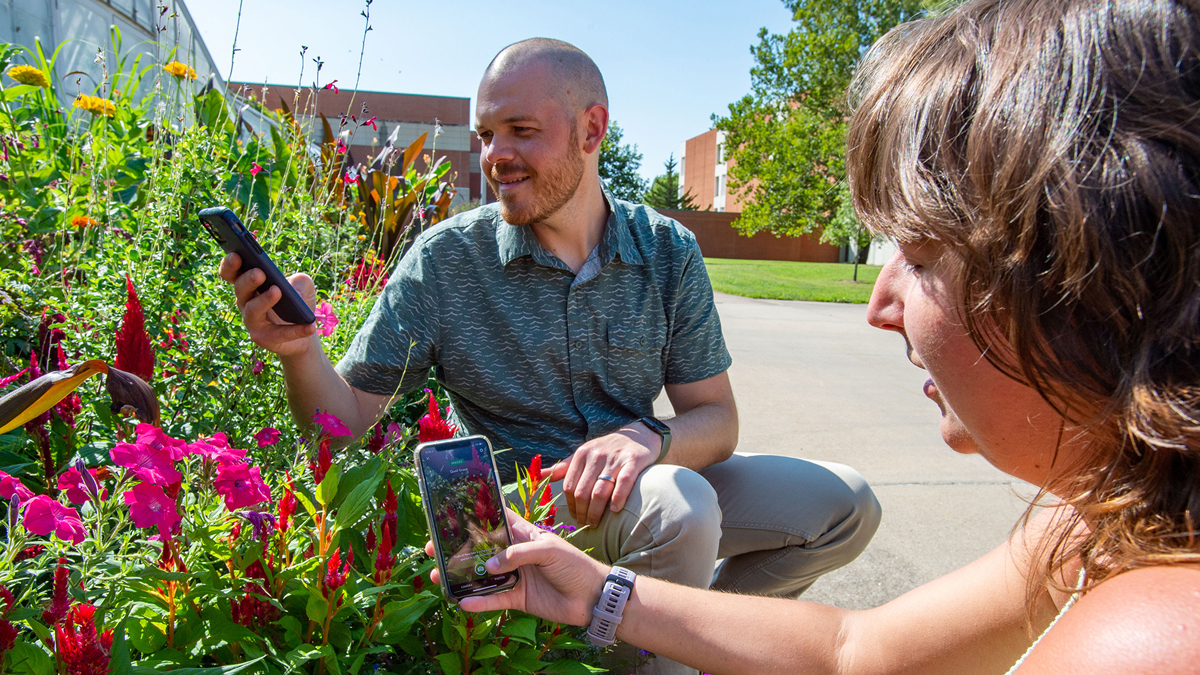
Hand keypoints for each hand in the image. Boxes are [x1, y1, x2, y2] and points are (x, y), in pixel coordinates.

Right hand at [218, 252, 317, 355]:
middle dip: (248, 280)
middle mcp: (246, 302)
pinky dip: (295, 330)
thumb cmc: (298, 302)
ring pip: (252, 310)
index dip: (230, 264)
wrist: (305, 330)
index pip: (232, 273)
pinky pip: (279, 334)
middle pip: (240, 289)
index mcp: (250, 285)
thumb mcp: (303, 285)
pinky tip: (309, 326)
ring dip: (264, 301)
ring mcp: (253, 321)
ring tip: (277, 291)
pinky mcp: (264, 339)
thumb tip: (292, 287)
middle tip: (260, 273)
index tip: (236, 254)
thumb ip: (299, 279)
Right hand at [427, 510, 606, 624]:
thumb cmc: (575, 565)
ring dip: (461, 576)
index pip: (495, 521)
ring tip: (438, 578)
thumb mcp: (548, 550)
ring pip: (482, 575)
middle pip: (481, 549)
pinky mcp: (518, 597)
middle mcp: (515, 553)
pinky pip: (494, 599)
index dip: (474, 517)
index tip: (449, 516)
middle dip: (457, 549)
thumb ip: (518, 554)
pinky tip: (463, 601)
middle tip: (434, 551)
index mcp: (523, 534)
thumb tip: (491, 565)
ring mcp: (515, 576)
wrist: (593, 597)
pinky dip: (479, 601)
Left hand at [547, 424, 660, 526]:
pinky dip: (617, 499)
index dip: (571, 505)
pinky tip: (614, 510)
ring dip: (596, 512)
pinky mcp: (633, 461)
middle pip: (582, 491)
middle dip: (582, 512)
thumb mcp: (583, 455)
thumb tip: (535, 479)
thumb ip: (562, 468)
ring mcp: (615, 458)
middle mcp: (596, 455)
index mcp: (581, 454)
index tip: (575, 517)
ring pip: (600, 491)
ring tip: (595, 523)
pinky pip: (623, 483)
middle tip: (585, 524)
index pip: (569, 486)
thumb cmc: (606, 450)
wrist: (638, 435)